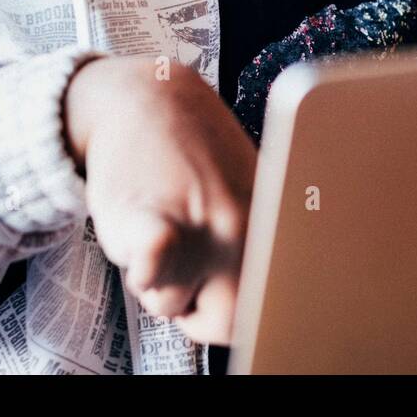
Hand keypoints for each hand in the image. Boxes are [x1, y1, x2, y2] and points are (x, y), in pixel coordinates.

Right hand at [63, 56, 256, 344]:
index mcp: (272, 222)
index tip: (227, 295)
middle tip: (182, 276)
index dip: (242, 310)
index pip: (271, 304)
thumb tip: (267, 301)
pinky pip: (156, 262)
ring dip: (156, 285)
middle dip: (197, 310)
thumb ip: (257, 244)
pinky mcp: (150, 219)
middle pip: (227, 319)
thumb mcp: (246, 190)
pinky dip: (151, 267)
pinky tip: (146, 247)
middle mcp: (244, 225)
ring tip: (156, 233)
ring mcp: (200, 222)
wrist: (143, 97)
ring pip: (171, 302)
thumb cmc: (190, 150)